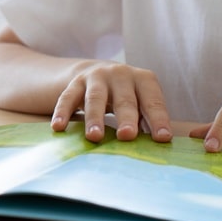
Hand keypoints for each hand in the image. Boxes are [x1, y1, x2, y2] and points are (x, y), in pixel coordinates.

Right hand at [53, 62, 172, 143]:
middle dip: (126, 117)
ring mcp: (96, 77)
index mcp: (143, 80)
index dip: (158, 119)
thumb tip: (158, 147)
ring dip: (94, 118)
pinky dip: (62, 112)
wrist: (97, 73)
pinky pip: (67, 97)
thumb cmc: (127, 96)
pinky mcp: (75, 83)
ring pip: (95, 98)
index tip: (162, 138)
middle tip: (127, 136)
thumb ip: (148, 120)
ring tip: (94, 137)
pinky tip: (59, 128)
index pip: (153, 101)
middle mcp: (121, 74)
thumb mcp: (141, 102)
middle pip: (124, 99)